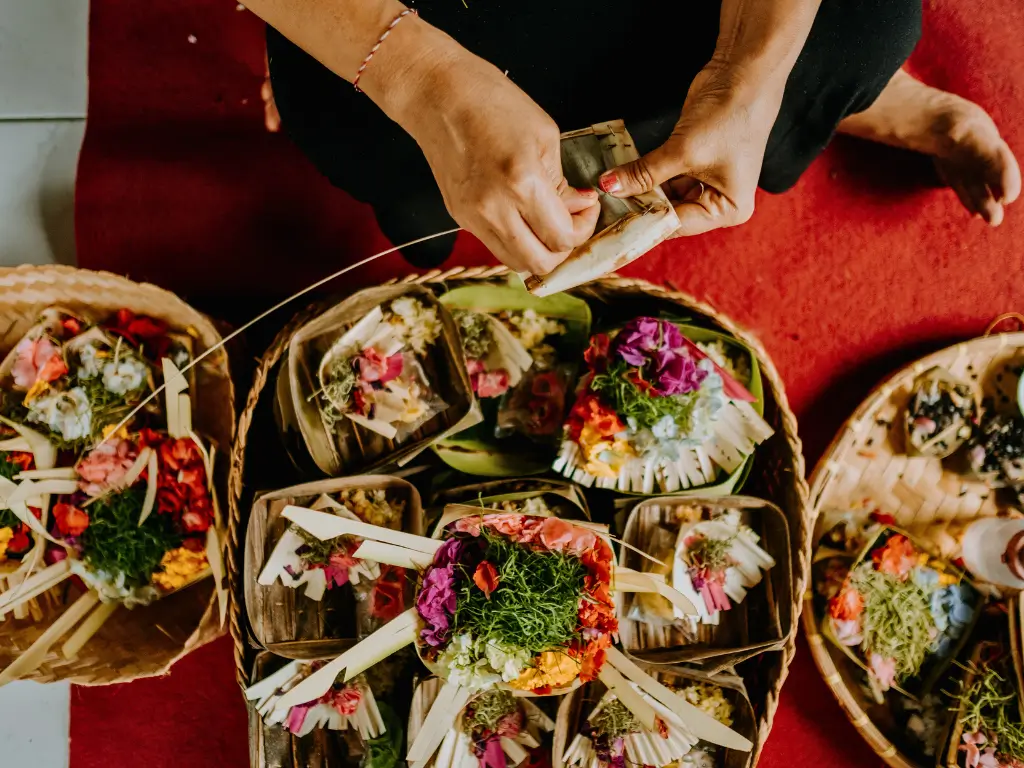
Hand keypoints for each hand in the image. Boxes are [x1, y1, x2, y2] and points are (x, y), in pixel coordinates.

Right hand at [392, 49, 599, 273]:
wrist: (436, 95)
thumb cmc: (491, 101)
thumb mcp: (544, 135)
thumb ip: (561, 181)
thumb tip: (577, 207)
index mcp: (522, 182)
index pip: (562, 237)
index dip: (584, 227)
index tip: (587, 207)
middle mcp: (495, 208)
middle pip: (540, 263)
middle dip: (564, 248)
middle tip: (571, 222)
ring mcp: (473, 217)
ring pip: (516, 262)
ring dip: (539, 251)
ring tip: (547, 224)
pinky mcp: (460, 217)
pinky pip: (495, 244)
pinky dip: (516, 240)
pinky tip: (523, 216)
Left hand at [599, 62, 783, 235]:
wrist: (745, 70)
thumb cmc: (729, 115)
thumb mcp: (683, 150)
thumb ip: (644, 173)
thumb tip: (610, 187)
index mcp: (729, 209)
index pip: (677, 225)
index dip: (645, 223)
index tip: (612, 223)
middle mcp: (720, 200)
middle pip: (670, 212)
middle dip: (640, 206)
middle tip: (605, 206)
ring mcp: (708, 181)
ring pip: (665, 194)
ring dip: (640, 189)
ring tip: (609, 190)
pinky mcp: (694, 161)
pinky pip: (665, 176)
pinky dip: (646, 174)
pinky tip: (622, 175)